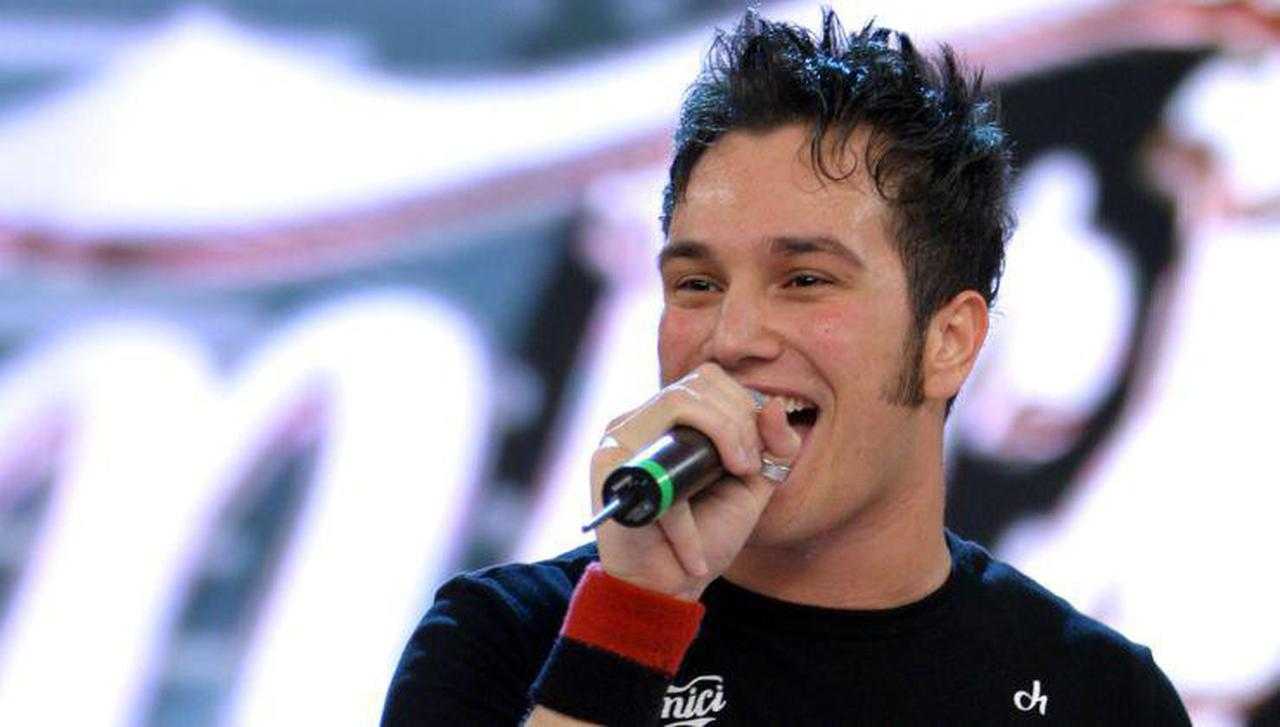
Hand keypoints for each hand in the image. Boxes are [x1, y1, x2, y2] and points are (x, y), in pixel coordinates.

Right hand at [588, 363, 801, 600]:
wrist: (663, 588)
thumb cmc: (706, 536)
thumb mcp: (753, 487)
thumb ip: (773, 447)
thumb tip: (774, 404)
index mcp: (672, 420)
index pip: (710, 379)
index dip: (744, 405)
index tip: (754, 456)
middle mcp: (642, 420)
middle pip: (698, 383)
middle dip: (739, 423)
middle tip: (746, 470)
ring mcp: (620, 440)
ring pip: (679, 401)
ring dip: (723, 437)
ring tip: (734, 479)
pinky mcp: (606, 468)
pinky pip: (658, 463)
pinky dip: (685, 513)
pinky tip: (694, 548)